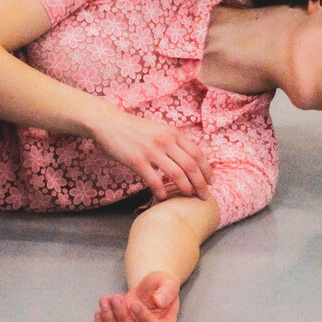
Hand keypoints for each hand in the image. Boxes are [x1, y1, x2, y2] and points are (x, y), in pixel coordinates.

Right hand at [90, 109, 214, 201]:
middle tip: (204, 196)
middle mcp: (165, 141)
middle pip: (191, 165)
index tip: (211, 182)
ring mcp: (151, 151)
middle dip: (200, 183)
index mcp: (173, 133)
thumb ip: (174, 141)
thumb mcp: (160, 129)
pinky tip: (164, 197)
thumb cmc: (136, 129)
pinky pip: (154, 180)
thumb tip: (190, 158)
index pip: (197, 153)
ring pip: (176, 174)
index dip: (207, 169)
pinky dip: (161, 191)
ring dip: (185, 188)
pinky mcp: (137, 161)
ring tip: (188, 197)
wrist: (110, 124)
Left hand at [94, 272, 180, 321]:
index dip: (143, 317)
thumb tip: (159, 301)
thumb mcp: (168, 283)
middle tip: (116, 297)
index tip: (134, 304)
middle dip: (122, 315)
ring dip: (108, 318)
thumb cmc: (161, 287)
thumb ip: (166, 291)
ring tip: (105, 300)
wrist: (148, 291)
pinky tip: (99, 311)